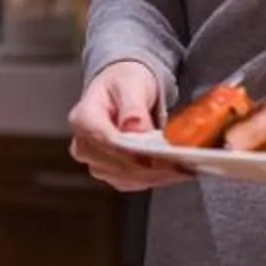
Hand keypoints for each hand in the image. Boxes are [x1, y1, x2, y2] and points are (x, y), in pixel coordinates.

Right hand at [68, 60, 190, 191]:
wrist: (122, 91)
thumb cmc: (123, 83)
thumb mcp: (130, 84)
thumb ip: (132, 107)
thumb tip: (135, 128)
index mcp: (83, 119)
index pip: (105, 140)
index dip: (130, 152)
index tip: (156, 157)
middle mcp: (84, 144)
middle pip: (115, 164)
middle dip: (149, 168)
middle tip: (180, 164)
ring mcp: (96, 161)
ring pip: (125, 178)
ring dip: (155, 176)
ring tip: (183, 169)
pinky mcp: (110, 172)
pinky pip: (132, 183)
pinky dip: (155, 179)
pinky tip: (174, 172)